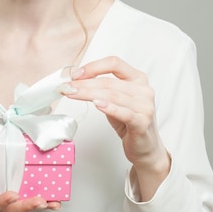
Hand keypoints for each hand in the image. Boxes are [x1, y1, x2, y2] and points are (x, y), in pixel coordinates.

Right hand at [0, 189, 60, 211]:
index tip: (11, 195)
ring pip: (19, 206)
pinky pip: (23, 199)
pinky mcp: (5, 197)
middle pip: (8, 210)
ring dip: (36, 205)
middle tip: (40, 201)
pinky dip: (40, 201)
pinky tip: (55, 200)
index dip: (0, 203)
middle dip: (24, 207)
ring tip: (53, 203)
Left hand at [60, 56, 170, 199]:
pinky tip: (97, 104)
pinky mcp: (143, 122)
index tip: (76, 74)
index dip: (93, 67)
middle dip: (84, 84)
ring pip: (112, 95)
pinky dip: (109, 107)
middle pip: (109, 81)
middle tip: (67, 87)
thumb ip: (102, 89)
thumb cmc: (129, 122)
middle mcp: (144, 89)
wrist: (145, 147)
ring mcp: (145, 106)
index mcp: (137, 78)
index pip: (114, 63)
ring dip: (89, 94)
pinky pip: (124, 112)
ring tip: (73, 94)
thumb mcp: (115, 101)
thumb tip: (76, 82)